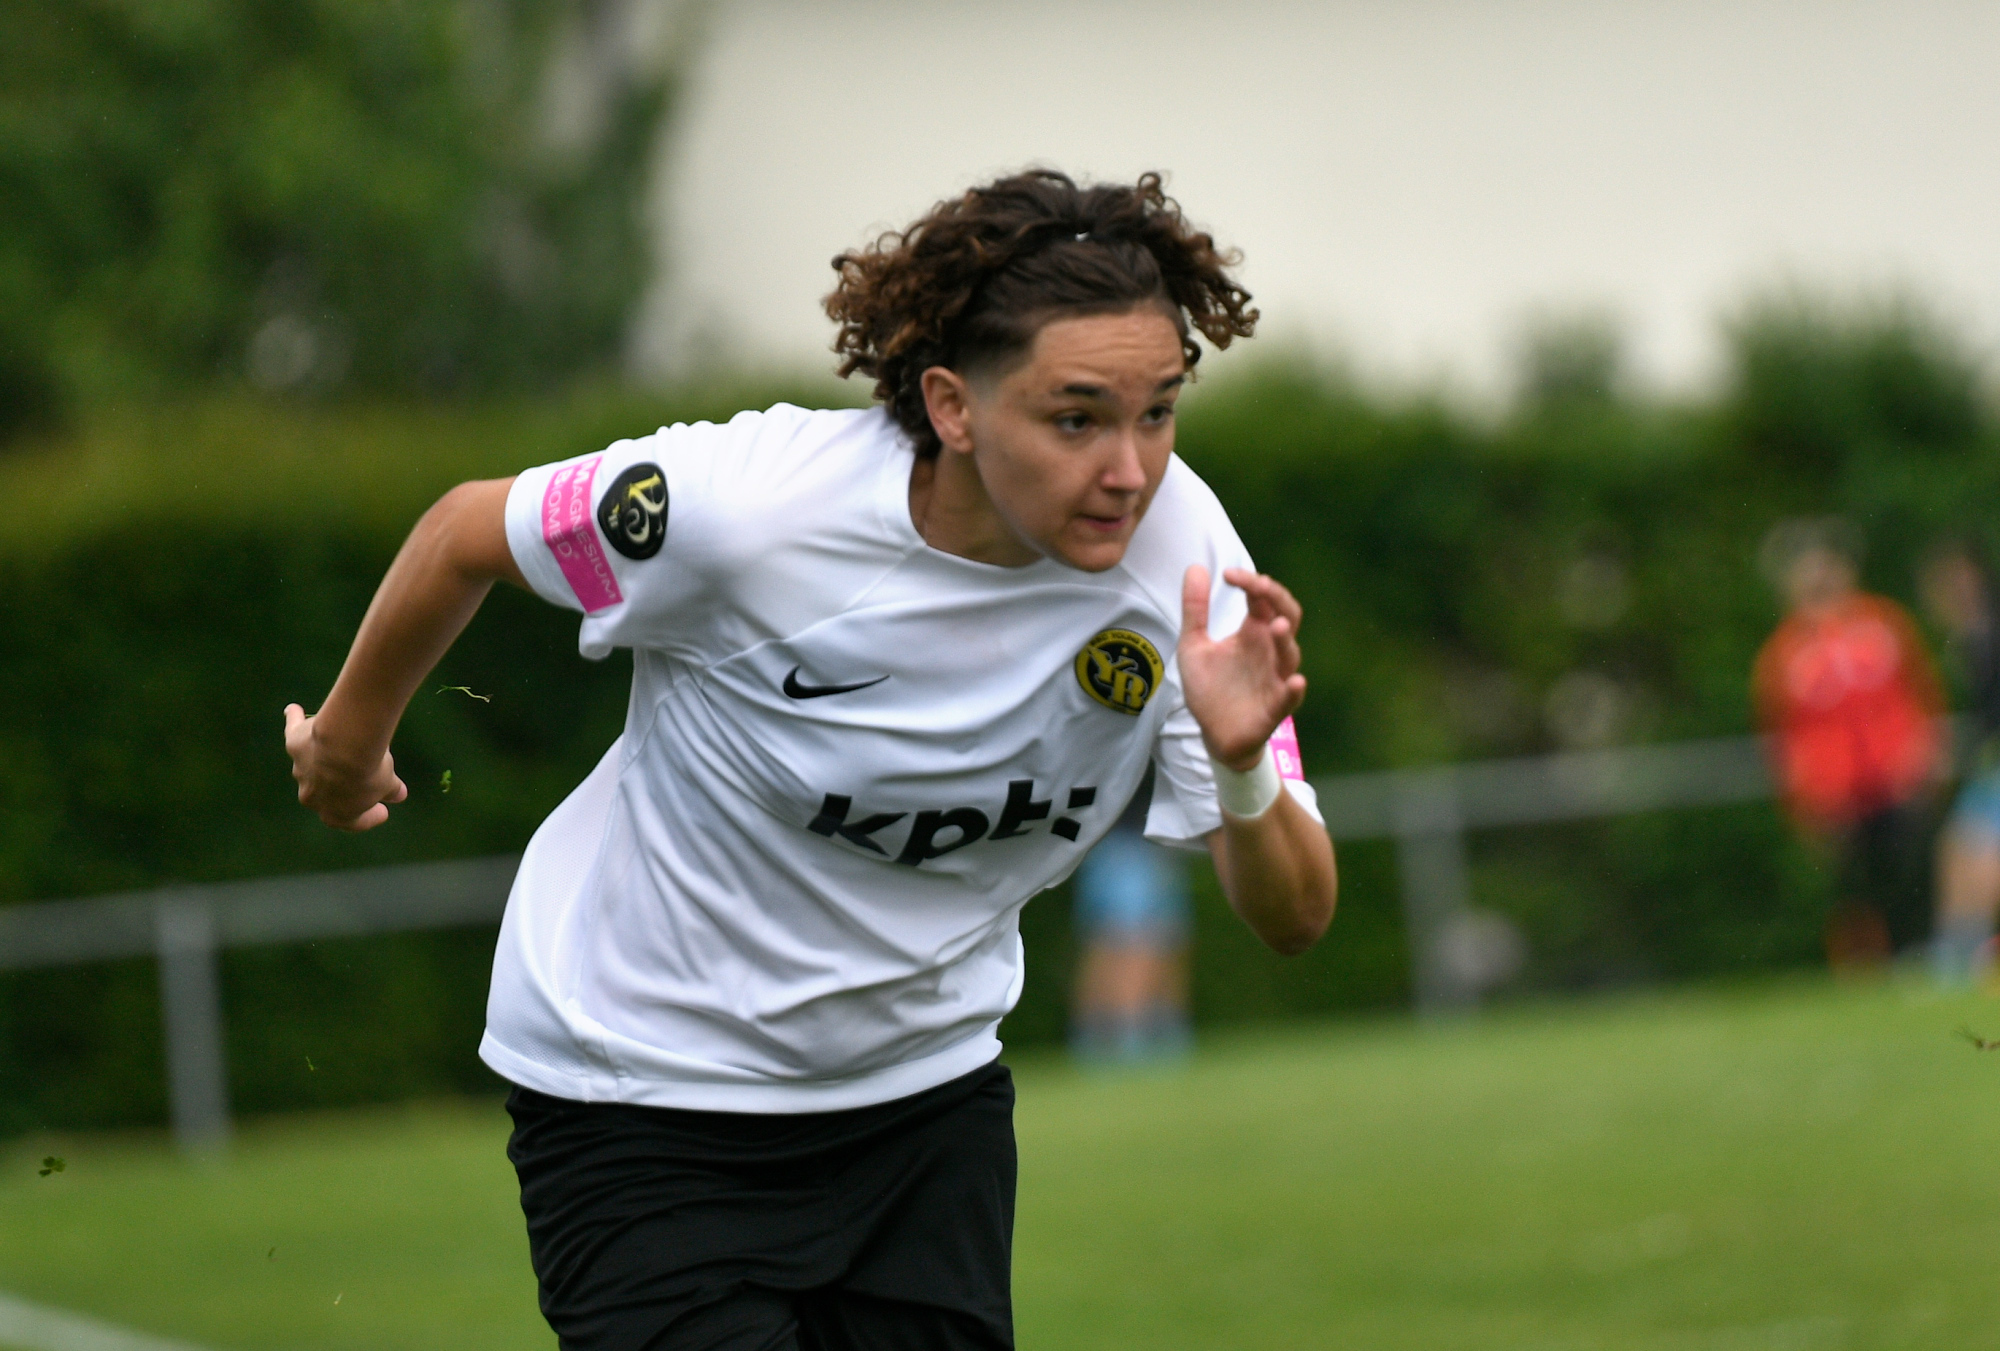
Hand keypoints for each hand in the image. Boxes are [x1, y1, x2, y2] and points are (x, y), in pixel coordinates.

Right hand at [284, 703, 406, 830]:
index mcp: (334, 814)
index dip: (368, 818)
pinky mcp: (294, 745)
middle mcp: (310, 796)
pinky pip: (294, 730)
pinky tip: (293, 710)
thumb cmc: (368, 769)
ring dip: (322, 755)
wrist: (346, 744)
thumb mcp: (387, 782)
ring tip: (335, 743)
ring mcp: (300, 770)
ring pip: (310, 763)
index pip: (351, 821)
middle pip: (326, 793)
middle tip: (359, 780)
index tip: (383, 811)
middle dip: (341, 788)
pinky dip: (294, 720)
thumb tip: (400, 795)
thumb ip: (391, 790)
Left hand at [1178, 565, 1306, 770]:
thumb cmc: (1209, 687)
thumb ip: (1195, 609)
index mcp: (1253, 632)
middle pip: (1289, 616)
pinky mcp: (1275, 706)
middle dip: (1278, 599)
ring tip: (1276, 625)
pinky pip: (1290, 697)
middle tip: (1260, 586)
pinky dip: (1294, 689)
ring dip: (1286, 639)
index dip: (1252, 582)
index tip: (1228, 575)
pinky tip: (1295, 681)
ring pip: (1291, 654)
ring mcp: (1275, 677)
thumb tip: (1195, 567)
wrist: (1213, 733)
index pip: (1263, 598)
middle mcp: (1269, 650)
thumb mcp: (1193, 644)